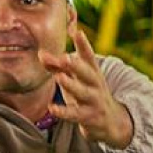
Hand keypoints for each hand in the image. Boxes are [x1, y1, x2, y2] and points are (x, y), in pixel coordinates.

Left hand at [39, 28, 134, 147]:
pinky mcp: (89, 116)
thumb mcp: (75, 78)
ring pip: (82, 92)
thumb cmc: (88, 93)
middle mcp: (95, 84)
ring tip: (59, 78)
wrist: (111, 121)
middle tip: (65, 57)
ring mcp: (93, 100)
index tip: (77, 32)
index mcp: (93, 71)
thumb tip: (41, 53)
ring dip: (72, 85)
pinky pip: (75, 114)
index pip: (88, 56)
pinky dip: (63, 111)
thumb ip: (57, 66)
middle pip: (87, 72)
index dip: (83, 44)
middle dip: (76, 65)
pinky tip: (52, 108)